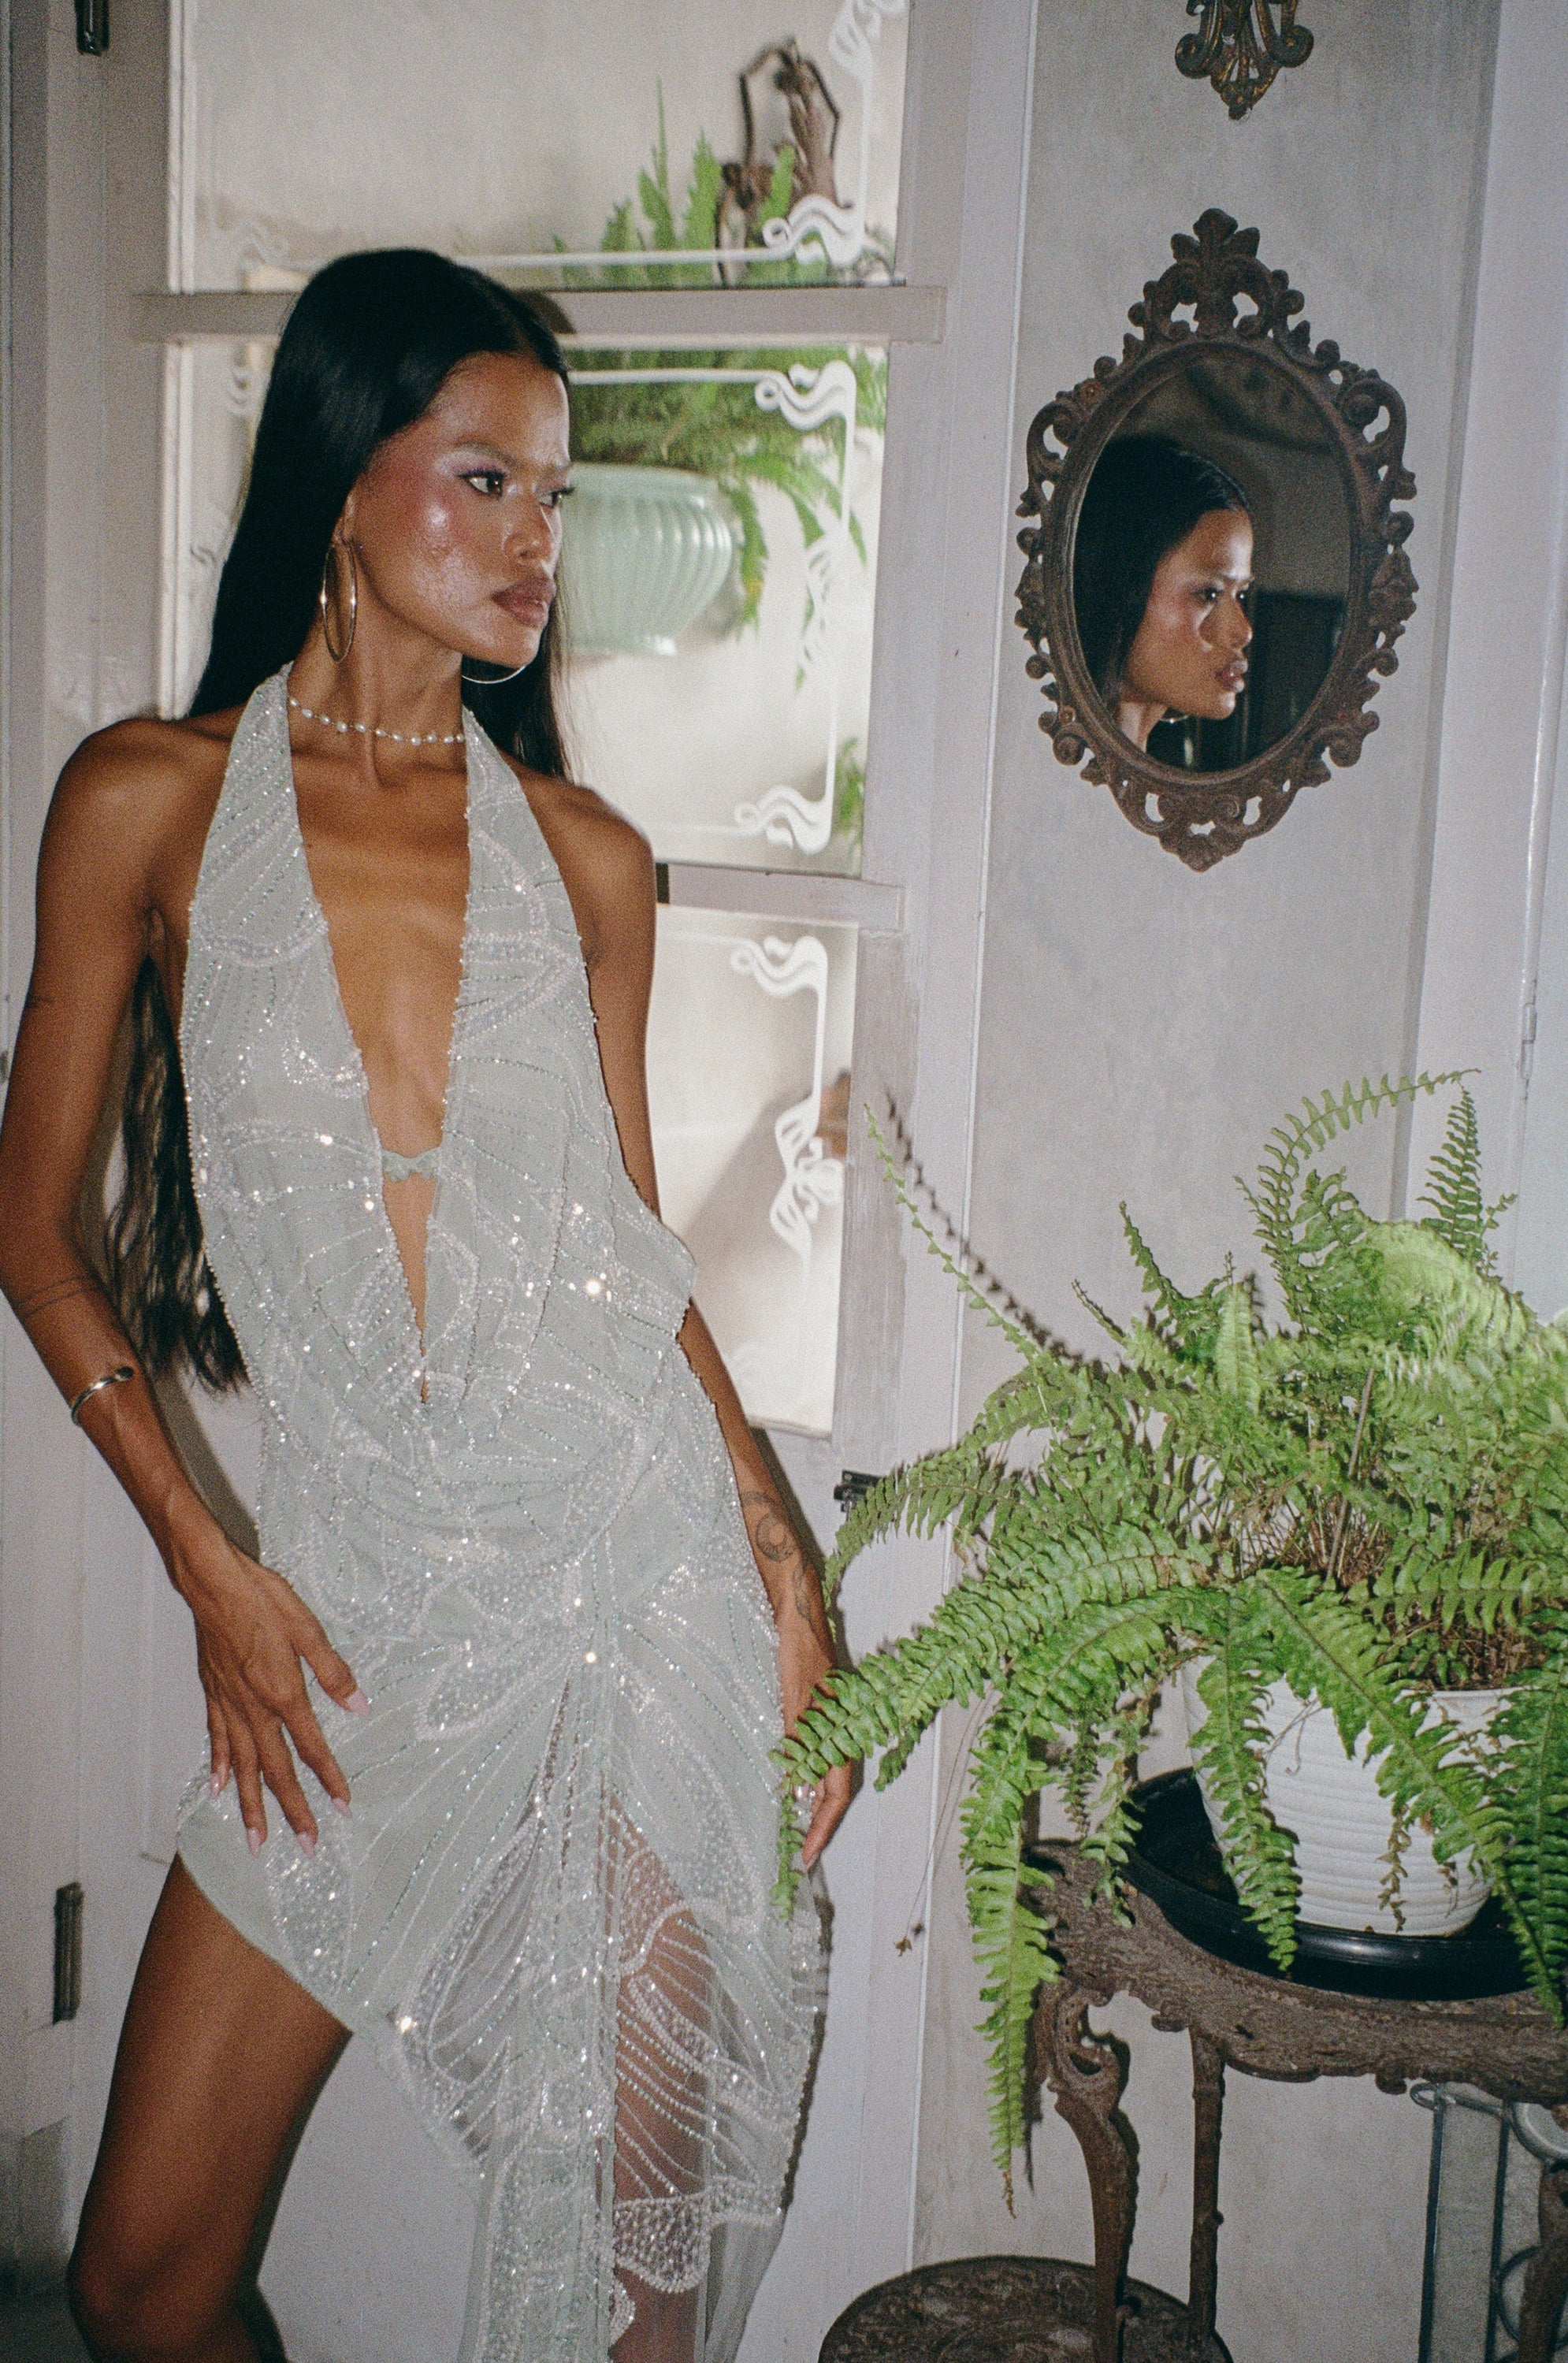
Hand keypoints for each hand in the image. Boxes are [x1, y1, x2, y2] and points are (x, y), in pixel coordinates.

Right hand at [164, 1497, 365, 1854]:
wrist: (212, 1584)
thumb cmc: (263, 1600)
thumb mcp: (308, 1630)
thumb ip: (333, 1671)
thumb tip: (360, 1705)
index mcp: (283, 1693)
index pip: (312, 1748)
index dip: (329, 1779)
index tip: (344, 1808)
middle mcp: (254, 1708)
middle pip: (275, 1770)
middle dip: (293, 1811)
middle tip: (306, 1846)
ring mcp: (230, 1704)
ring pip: (242, 1766)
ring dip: (251, 1805)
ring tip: (257, 1841)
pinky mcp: (213, 1694)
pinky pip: (216, 1739)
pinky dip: (219, 1765)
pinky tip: (219, 1788)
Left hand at [776, 1613, 851, 1871]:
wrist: (798, 1615)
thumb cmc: (796, 1653)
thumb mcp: (794, 1701)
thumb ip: (800, 1739)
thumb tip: (798, 1785)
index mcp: (841, 1730)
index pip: (836, 1793)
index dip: (823, 1826)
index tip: (807, 1855)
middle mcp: (843, 1730)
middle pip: (838, 1790)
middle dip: (823, 1824)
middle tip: (804, 1854)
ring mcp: (834, 1722)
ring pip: (831, 1774)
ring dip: (817, 1805)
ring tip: (800, 1832)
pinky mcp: (821, 1712)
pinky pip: (823, 1756)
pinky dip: (812, 1780)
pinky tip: (799, 1788)